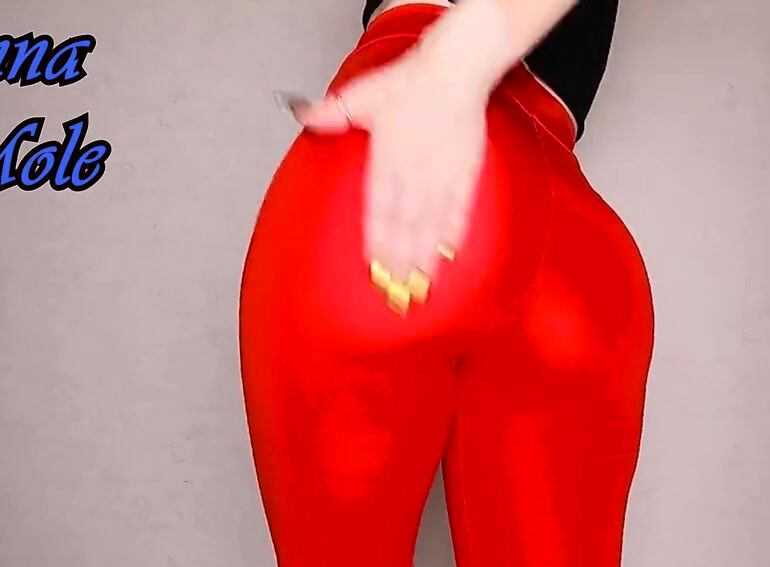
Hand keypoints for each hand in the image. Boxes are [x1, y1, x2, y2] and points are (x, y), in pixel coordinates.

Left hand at [284, 48, 489, 312]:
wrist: (451, 73)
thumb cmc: (409, 81)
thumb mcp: (360, 96)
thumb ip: (331, 113)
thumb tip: (304, 116)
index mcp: (385, 161)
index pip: (379, 212)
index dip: (378, 242)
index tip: (374, 266)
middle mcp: (413, 175)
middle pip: (405, 227)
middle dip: (401, 261)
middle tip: (396, 289)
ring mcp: (440, 177)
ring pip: (431, 226)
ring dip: (425, 256)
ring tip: (421, 282)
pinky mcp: (464, 174)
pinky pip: (459, 210)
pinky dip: (453, 233)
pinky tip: (449, 252)